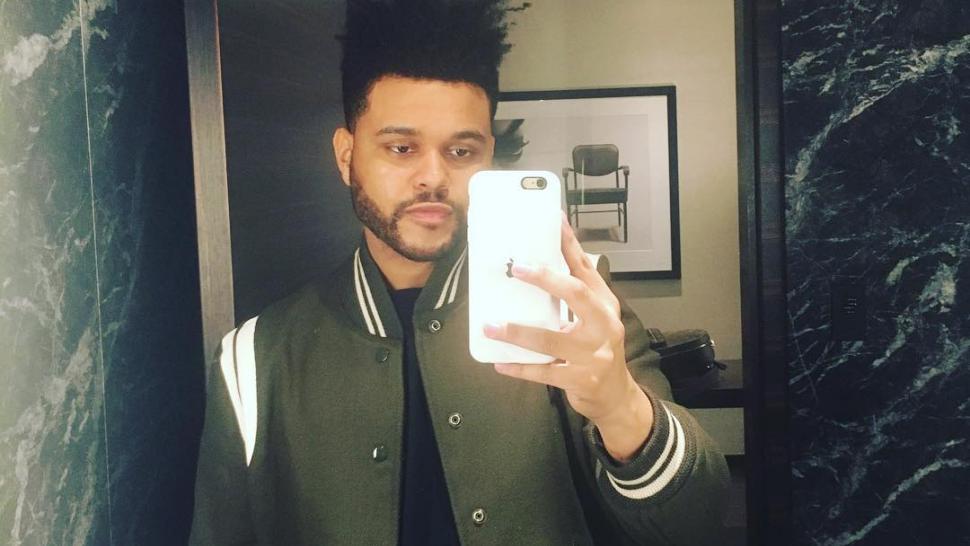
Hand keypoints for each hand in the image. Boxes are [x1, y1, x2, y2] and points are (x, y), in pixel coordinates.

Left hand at [485, 215, 653, 461]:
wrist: (616, 396)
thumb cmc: (598, 350)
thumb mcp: (595, 319)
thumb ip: (576, 296)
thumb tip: (541, 263)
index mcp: (605, 306)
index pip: (586, 269)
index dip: (570, 245)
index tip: (553, 222)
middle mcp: (604, 326)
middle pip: (576, 294)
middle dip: (547, 279)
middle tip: (517, 269)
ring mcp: (593, 355)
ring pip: (551, 339)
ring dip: (517, 332)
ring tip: (491, 326)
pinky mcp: (580, 380)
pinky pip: (544, 372)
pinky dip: (519, 367)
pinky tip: (499, 362)